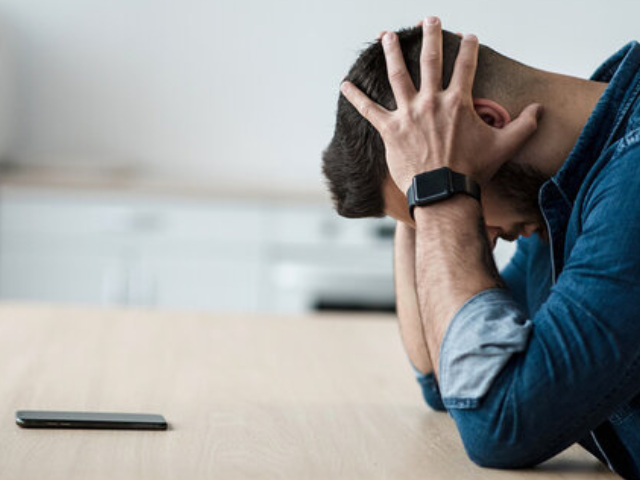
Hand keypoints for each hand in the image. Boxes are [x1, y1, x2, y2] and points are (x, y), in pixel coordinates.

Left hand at [341, 17, 542, 192]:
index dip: (470, 48)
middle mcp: (431, 102)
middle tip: (429, 20)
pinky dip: (356, 96)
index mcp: (458, 102)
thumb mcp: (504, 146)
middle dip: (431, 37)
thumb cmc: (473, 171)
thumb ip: (524, 125)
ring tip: (386, 35)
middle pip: (431, 61)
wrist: (444, 192)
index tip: (470, 36)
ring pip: (398, 75)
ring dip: (392, 53)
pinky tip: (344, 84)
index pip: (466, 65)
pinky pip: (368, 110)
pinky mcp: (389, 130)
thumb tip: (540, 109)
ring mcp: (408, 114)